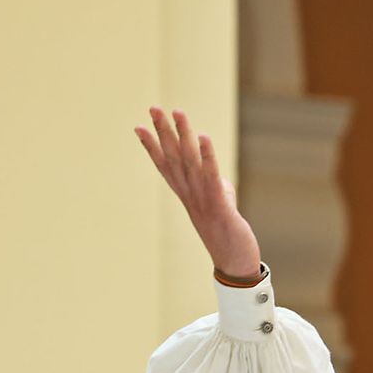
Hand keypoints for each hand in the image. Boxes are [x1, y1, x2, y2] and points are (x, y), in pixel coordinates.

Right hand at [135, 107, 262, 278]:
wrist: (235, 264)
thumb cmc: (228, 237)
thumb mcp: (220, 208)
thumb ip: (217, 190)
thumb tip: (218, 178)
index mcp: (187, 196)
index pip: (165, 167)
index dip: (151, 147)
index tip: (138, 126)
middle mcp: (191, 197)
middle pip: (173, 159)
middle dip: (163, 132)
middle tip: (153, 107)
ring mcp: (203, 201)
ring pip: (190, 163)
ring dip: (184, 136)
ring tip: (177, 112)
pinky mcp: (220, 207)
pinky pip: (212, 178)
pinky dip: (207, 157)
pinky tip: (204, 138)